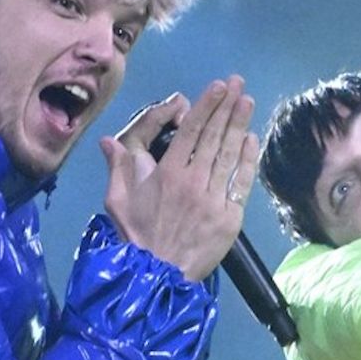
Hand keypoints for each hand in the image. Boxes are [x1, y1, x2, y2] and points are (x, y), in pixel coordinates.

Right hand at [101, 76, 259, 281]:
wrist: (158, 276)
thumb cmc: (136, 236)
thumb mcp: (117, 201)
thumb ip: (117, 167)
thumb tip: (108, 140)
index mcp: (167, 173)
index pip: (191, 131)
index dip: (206, 106)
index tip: (218, 87)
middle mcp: (193, 182)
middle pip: (213, 137)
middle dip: (227, 107)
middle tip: (238, 83)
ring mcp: (214, 199)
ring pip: (229, 155)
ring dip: (240, 125)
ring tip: (248, 101)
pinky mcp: (229, 217)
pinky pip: (241, 182)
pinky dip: (247, 160)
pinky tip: (252, 139)